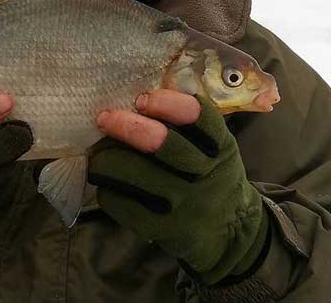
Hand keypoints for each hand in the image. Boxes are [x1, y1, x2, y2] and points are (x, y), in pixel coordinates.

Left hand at [90, 91, 268, 284]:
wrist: (232, 232)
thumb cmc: (212, 174)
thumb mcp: (216, 147)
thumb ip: (189, 125)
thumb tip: (135, 99)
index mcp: (218, 145)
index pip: (197, 116)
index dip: (166, 103)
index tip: (141, 99)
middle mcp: (204, 173)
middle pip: (160, 143)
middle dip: (126, 126)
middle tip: (104, 119)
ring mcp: (184, 203)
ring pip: (135, 173)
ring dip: (106, 159)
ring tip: (97, 154)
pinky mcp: (164, 229)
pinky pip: (125, 205)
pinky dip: (108, 189)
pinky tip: (105, 182)